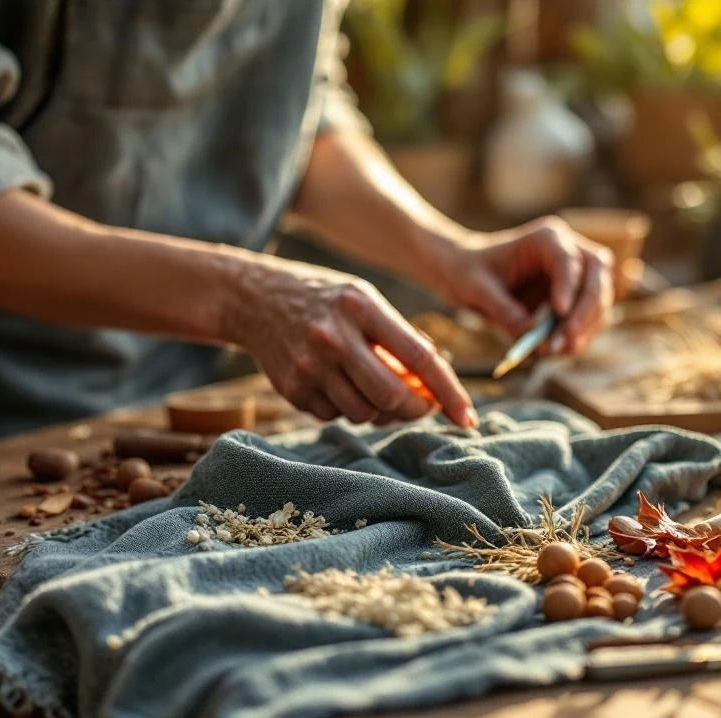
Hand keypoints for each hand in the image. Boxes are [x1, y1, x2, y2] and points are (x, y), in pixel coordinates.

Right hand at [232, 257, 476, 426]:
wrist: (253, 298)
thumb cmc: (325, 300)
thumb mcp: (365, 300)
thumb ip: (400, 337)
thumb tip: (436, 382)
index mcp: (362, 307)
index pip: (419, 357)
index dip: (448, 391)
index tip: (467, 416)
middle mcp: (334, 337)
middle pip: (392, 397)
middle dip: (414, 409)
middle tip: (420, 405)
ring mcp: (309, 366)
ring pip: (365, 413)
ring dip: (379, 410)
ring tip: (372, 385)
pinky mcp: (292, 389)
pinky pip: (336, 416)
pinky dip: (347, 408)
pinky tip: (338, 383)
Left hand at [428, 216, 613, 353]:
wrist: (470, 276)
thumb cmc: (470, 273)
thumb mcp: (476, 289)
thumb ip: (502, 309)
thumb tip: (529, 332)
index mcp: (545, 238)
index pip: (568, 258)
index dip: (568, 286)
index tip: (559, 313)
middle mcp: (569, 250)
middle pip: (597, 274)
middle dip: (585, 309)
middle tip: (565, 339)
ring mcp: (578, 274)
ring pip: (600, 298)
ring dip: (585, 327)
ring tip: (557, 350)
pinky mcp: (577, 298)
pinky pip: (591, 317)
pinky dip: (581, 335)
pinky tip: (560, 349)